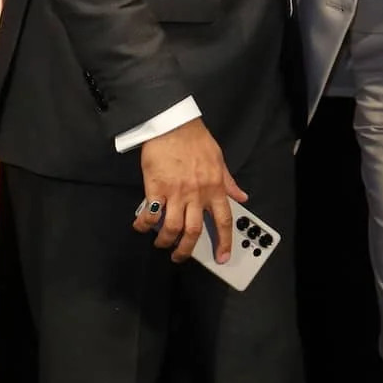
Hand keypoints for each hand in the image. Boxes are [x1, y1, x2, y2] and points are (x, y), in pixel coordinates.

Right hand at [133, 118, 246, 263]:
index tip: (222, 257)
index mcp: (215, 187)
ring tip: (161, 243)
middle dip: (186, 250)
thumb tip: (241, 197)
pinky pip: (150, 214)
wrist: (174, 126)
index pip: (223, 220)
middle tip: (180, 257)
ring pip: (172, 228)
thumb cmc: (196, 141)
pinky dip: (144, 224)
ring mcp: (176, 193)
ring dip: (165, 241)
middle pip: (193, 231)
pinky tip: (142, 226)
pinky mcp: (156, 188)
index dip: (224, 241)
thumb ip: (228, 182)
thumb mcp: (219, 160)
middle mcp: (197, 194)